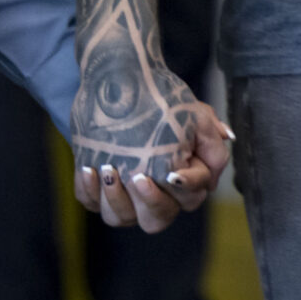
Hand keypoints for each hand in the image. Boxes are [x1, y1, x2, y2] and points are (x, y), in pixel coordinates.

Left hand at [71, 48, 229, 233]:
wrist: (126, 79)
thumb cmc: (164, 100)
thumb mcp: (196, 116)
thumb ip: (212, 146)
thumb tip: (212, 181)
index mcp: (179, 182)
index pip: (188, 199)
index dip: (183, 189)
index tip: (172, 174)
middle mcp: (152, 194)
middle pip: (155, 220)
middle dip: (148, 201)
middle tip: (139, 177)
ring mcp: (123, 192)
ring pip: (120, 217)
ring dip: (115, 199)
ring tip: (109, 170)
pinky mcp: (96, 184)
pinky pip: (88, 201)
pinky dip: (89, 189)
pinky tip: (90, 168)